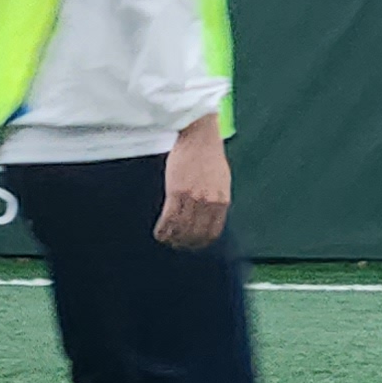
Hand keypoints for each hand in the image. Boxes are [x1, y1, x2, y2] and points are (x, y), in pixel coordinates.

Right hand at [156, 116, 230, 250]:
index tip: (193, 244)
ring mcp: (194, 198)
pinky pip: (169, 219)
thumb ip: (217, 197)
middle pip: (197, 233)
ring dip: (173, 238)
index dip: (202, 241)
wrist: (199, 137)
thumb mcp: (222, 180)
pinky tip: (159, 233)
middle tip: (176, 245)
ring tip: (166, 240)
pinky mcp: (177, 192)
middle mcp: (210, 202)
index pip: (213, 230)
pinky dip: (163, 229)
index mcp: (222, 200)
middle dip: (185, 243)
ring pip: (181, 228)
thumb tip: (213, 213)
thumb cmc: (209, 156)